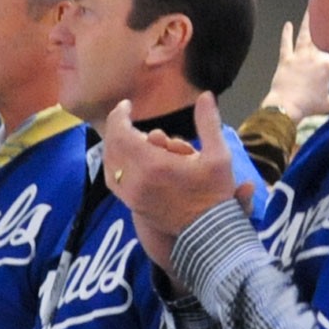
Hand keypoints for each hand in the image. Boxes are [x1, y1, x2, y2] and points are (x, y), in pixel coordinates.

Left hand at [102, 93, 253, 269]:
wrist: (209, 233)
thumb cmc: (215, 193)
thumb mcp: (218, 155)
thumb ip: (208, 122)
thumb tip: (206, 95)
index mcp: (153, 165)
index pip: (122, 133)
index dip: (120, 116)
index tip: (127, 105)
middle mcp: (135, 181)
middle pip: (112, 147)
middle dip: (119, 129)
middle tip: (130, 120)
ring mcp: (131, 196)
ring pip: (109, 164)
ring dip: (116, 148)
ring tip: (132, 139)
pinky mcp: (132, 206)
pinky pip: (113, 181)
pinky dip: (115, 166)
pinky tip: (126, 160)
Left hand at [266, 17, 328, 122]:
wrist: (287, 107)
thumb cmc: (309, 106)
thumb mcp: (328, 104)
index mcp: (328, 65)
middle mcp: (314, 56)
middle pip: (323, 37)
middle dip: (327, 24)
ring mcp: (299, 56)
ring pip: (305, 35)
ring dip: (307, 21)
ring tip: (310, 8)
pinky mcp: (285, 59)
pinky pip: (286, 44)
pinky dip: (286, 34)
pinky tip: (287, 24)